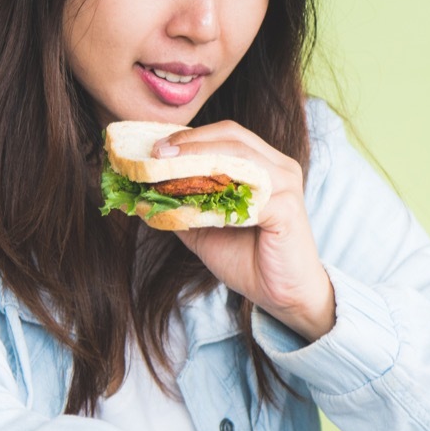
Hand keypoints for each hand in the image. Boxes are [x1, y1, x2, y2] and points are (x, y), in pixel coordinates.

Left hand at [153, 121, 334, 340]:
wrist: (284, 296)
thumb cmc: (249, 260)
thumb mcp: (205, 230)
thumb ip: (181, 209)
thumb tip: (142, 198)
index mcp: (263, 164)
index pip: (224, 134)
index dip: (188, 136)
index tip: (153, 148)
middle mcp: (279, 167)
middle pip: (231, 135)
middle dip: (189, 141)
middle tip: (155, 153)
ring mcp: (286, 185)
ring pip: (238, 157)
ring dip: (198, 160)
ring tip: (166, 169)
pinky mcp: (287, 209)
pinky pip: (247, 195)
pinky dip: (217, 198)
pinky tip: (193, 206)